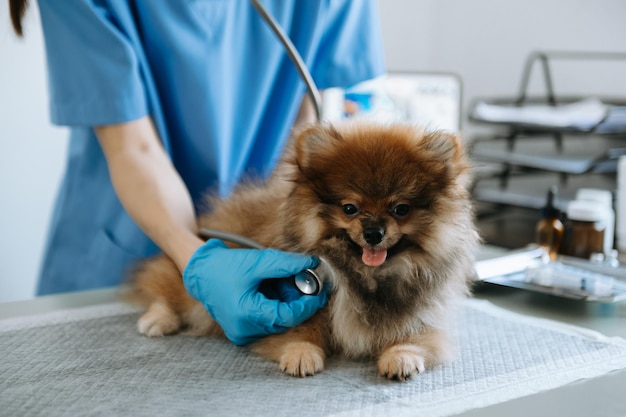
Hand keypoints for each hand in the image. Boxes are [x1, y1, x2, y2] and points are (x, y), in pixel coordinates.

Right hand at [182, 239, 327, 344]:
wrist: (199, 272)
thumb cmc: (224, 267)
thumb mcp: (257, 262)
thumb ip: (285, 264)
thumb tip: (311, 263)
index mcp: (247, 316)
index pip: (288, 316)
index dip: (307, 304)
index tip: (319, 290)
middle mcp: (244, 330)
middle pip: (283, 318)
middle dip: (296, 299)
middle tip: (303, 280)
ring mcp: (242, 332)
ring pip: (276, 319)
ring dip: (285, 301)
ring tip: (282, 281)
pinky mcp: (242, 328)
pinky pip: (266, 319)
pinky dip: (274, 304)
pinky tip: (271, 288)